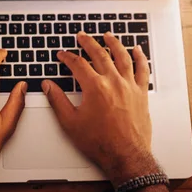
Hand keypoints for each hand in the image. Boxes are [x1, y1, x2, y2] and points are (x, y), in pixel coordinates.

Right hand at [42, 31, 154, 186]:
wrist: (125, 155)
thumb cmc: (100, 142)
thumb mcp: (70, 122)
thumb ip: (57, 100)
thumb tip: (48, 85)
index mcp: (95, 87)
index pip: (77, 64)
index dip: (67, 57)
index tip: (62, 55)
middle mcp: (113, 82)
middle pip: (99, 54)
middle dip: (88, 42)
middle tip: (81, 36)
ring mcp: (129, 86)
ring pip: (122, 57)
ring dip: (113, 43)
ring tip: (107, 35)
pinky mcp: (141, 93)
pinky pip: (142, 69)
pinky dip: (140, 57)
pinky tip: (137, 50)